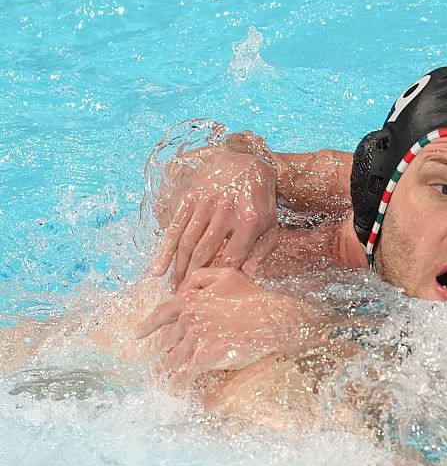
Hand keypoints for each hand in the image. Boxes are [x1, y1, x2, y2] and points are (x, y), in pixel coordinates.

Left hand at [135, 267, 324, 383]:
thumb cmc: (255, 299)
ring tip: (163, 382)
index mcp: (189, 299)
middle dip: (160, 354)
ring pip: (172, 359)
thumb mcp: (228, 276)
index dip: (147, 326)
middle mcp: (188, 318)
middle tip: (154, 366)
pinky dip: (178, 383)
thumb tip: (183, 286)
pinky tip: (175, 390)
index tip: (136, 335)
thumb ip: (201, 278)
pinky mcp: (205, 357)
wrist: (273, 319)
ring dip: (166, 372)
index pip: (160, 313)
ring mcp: (195, 338)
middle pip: (166, 341)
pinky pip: (184, 374)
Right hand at [151, 132, 280, 286]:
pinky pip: (174, 228)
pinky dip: (164, 251)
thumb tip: (246, 277)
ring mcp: (205, 205)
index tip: (211, 295)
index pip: (231, 259)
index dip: (219, 279)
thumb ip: (261, 252)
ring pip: (187, 243)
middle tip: (184, 299)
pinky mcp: (190, 199)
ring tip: (173, 289)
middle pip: (205, 254)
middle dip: (193, 279)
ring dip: (178, 269)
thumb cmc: (260, 203)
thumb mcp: (270, 226)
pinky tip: (156, 270)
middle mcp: (225, 213)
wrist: (247, 165)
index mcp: (248, 223)